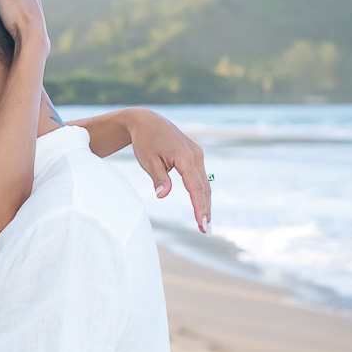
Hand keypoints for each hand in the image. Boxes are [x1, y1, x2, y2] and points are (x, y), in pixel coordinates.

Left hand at [127, 110, 211, 231]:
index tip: (202, 224)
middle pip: (204, 188)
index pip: (195, 187)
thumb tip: (163, 196)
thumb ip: (158, 179)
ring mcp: (197, 155)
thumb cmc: (145, 141)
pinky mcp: (194, 156)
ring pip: (204, 183)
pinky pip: (200, 177)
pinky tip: (201, 206)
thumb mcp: (148, 161)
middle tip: (206, 231)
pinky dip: (201, 192)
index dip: (200, 207)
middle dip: (205, 209)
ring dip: (205, 203)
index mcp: (185, 157)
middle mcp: (196, 155)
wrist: (148, 121)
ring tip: (204, 223)